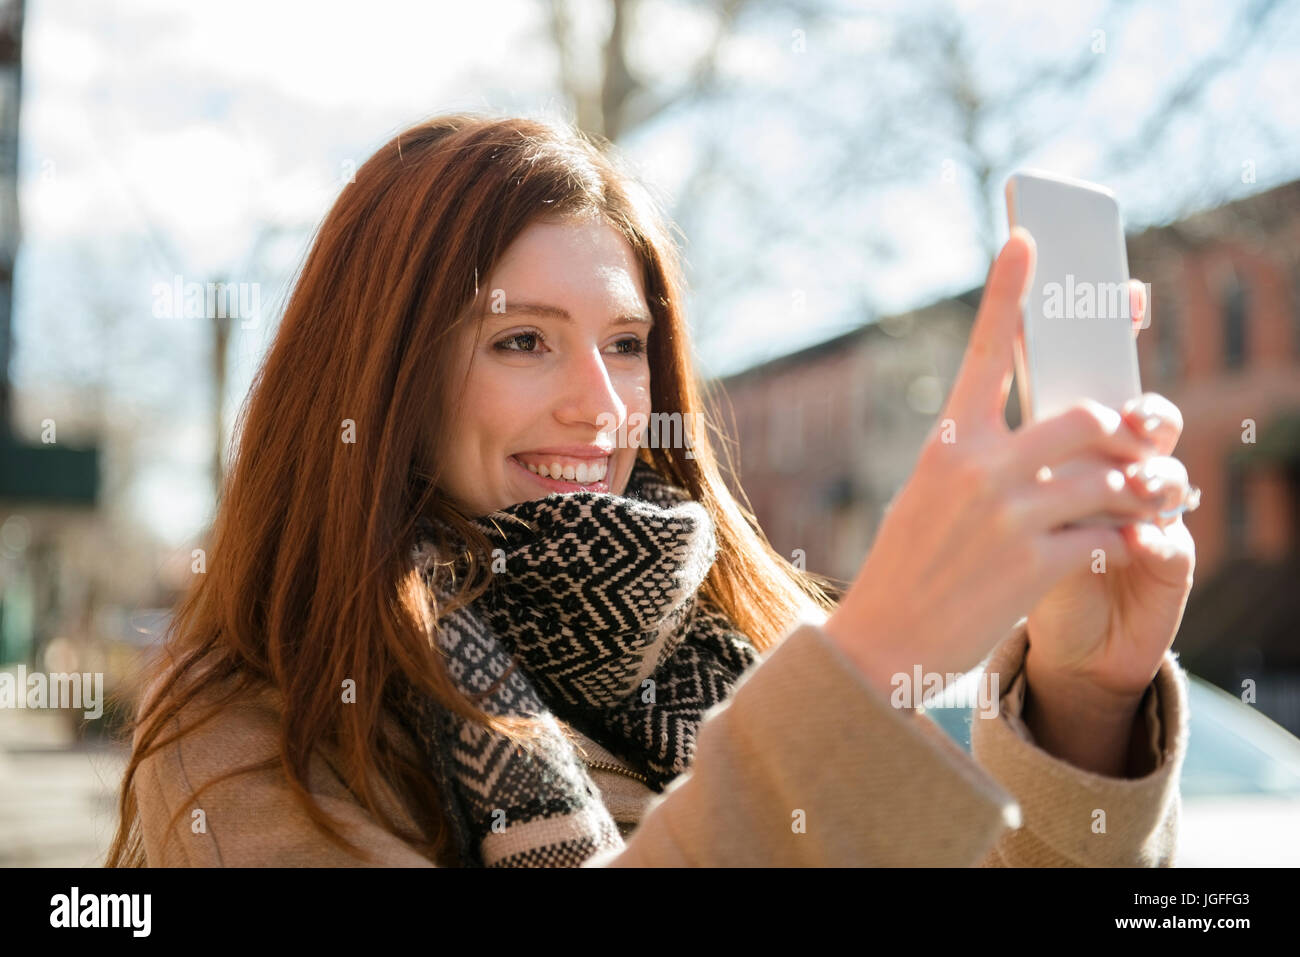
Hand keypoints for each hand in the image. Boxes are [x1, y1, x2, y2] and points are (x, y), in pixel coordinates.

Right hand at [823, 229, 1167, 700]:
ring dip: (1140, 489)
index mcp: (946, 443)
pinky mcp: (1031, 565)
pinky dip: (1127, 538)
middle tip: (1139, 447)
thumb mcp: (929, 496)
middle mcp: (975, 468)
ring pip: (1106, 476)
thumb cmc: (909, 566)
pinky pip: (1108, 534)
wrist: (882, 644)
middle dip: (1122, 433)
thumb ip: (981, 458)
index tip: (1028, 241)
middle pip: (1083, 417)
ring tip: (1152, 498)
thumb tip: (1056, 436)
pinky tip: (1124, 545)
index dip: (1009, 292)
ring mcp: (1005, 515)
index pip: (986, 351)